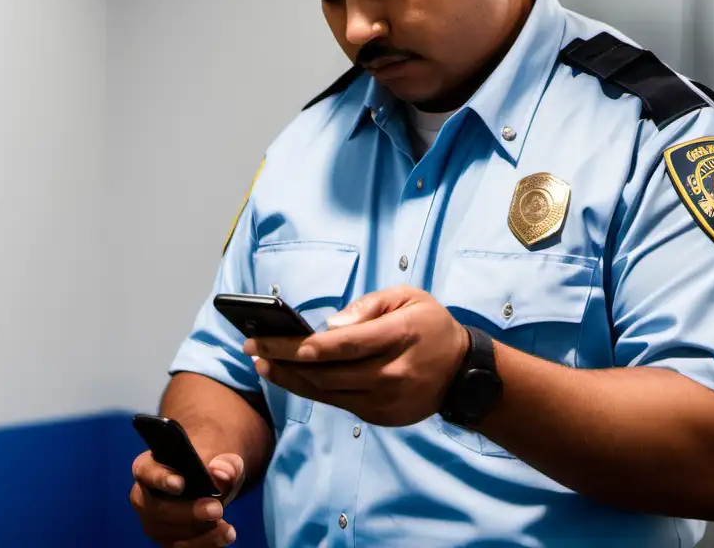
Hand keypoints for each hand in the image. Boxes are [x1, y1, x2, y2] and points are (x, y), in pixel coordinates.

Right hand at [129, 450, 244, 546]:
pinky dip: (206, 542)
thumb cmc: (209, 467)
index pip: (146, 472)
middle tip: (217, 509)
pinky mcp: (167, 540)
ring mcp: (153, 522)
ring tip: (227, 527)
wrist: (211, 487)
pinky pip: (183, 547)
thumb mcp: (223, 460)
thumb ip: (226, 464)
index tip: (180, 484)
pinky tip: (225, 535)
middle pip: (159, 509)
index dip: (160, 479)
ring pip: (172, 533)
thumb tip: (220, 472)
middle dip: (189, 512)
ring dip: (202, 531)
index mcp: (148, 467)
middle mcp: (144, 497)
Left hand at [245, 285, 467, 426]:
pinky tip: (290, 376)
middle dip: (283, 361)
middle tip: (251, 348)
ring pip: (327, 392)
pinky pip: (338, 403)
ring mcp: (386, 400)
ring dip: (290, 379)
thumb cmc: (430, 325)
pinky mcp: (381, 416)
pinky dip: (311, 390)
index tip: (269, 340)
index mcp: (400, 336)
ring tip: (262, 363)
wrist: (462, 372)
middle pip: (327, 372)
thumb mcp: (408, 297)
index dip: (302, 347)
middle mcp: (392, 373)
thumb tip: (330, 326)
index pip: (343, 345)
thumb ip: (368, 306)